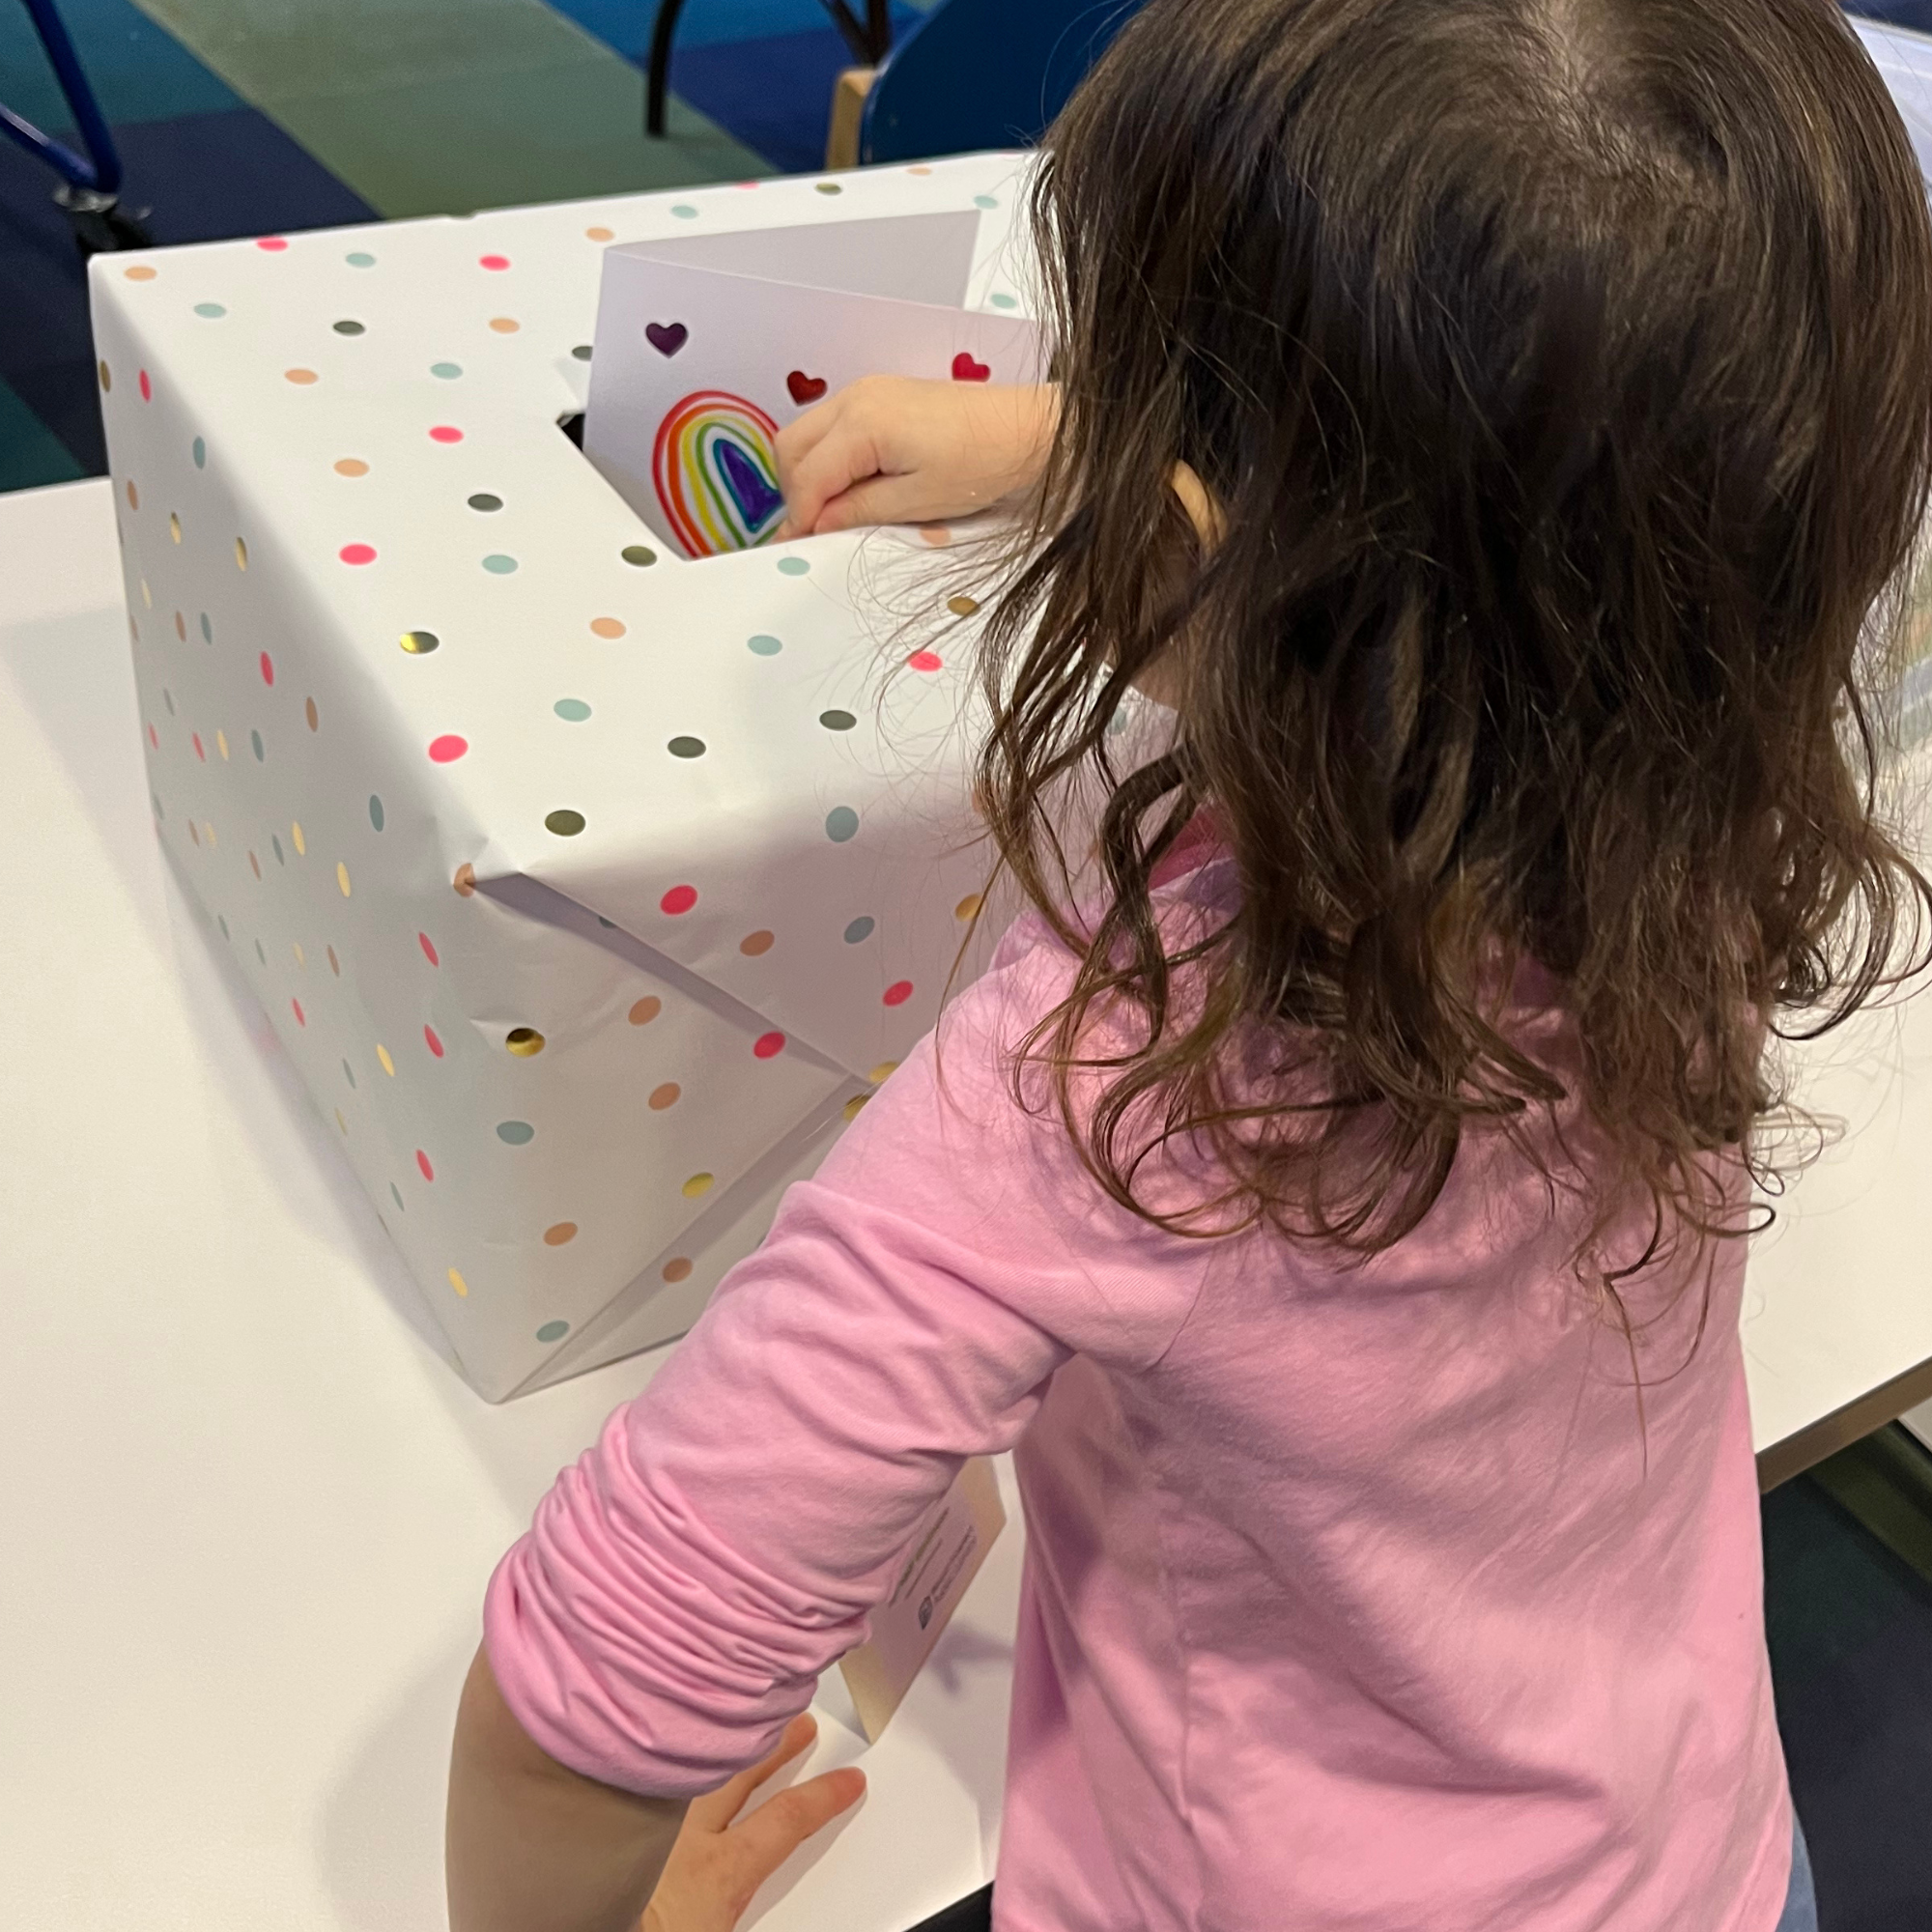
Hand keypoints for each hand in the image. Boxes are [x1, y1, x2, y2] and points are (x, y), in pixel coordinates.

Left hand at [639, 1715, 864, 1931]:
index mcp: (716, 1874)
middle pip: (741, 1776)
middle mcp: (678, 1838)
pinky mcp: (595, 1825)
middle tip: (800, 1726)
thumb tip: (750, 1866)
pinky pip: (634, 1775)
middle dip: (775, 1748)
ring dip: (716, 1742)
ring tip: (734, 1724)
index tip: (848, 1780)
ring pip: (686, 1766)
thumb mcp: (709, 1924)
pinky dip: (656, 1758)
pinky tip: (654, 1753)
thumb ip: (732, 1906)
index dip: (823, 1799)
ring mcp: (635, 1825)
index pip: (785, 1823)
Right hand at [775, 377, 1058, 538]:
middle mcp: (855, 398)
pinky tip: (852, 484)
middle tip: (814, 530)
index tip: (798, 547)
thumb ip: (857, 512)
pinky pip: (832, 425)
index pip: (807, 476)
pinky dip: (829, 456)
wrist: (1025, 429)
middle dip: (794, 491)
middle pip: (791, 446)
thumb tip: (816, 525)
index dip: (799, 516)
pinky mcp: (879, 394)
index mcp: (861, 424)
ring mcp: (866, 391)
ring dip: (809, 473)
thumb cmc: (979, 465)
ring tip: (833, 510)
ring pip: (807, 433)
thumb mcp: (915, 502)